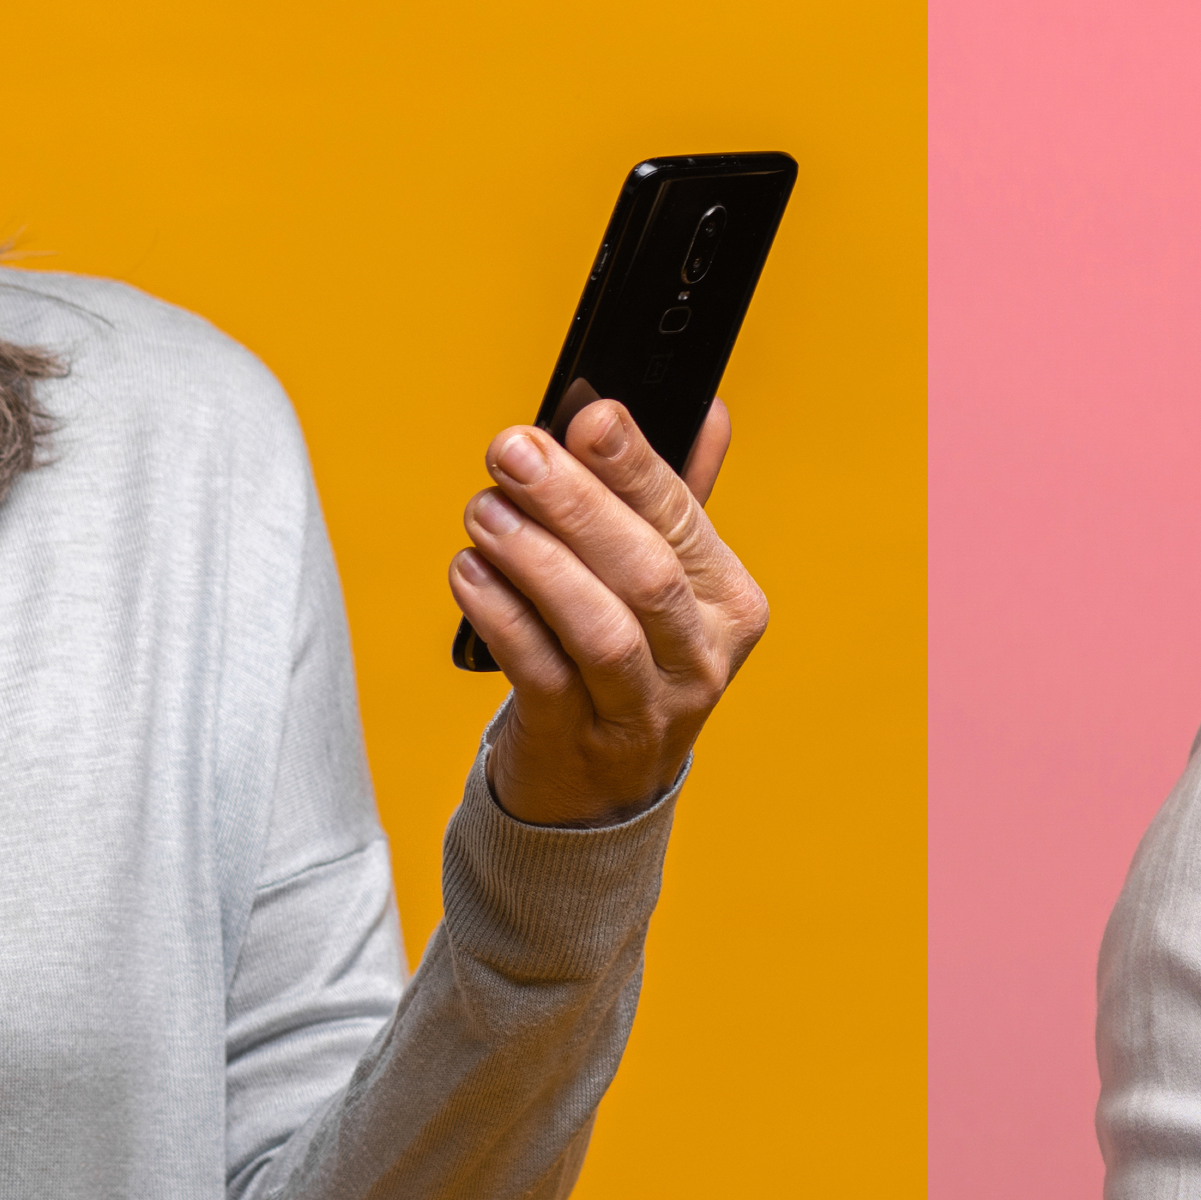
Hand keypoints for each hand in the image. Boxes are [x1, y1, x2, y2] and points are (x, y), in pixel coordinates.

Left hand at [453, 394, 767, 826]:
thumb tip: (707, 406)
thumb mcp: (668, 584)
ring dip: (535, 560)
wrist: (599, 793)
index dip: (635, 465)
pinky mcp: (578, 742)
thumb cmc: (630, 660)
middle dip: (575, 504)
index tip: (588, 415)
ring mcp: (644, 709)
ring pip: (598, 627)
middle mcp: (699, 659)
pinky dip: (501, 617)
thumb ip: (678, 500)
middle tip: (511, 451)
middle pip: (644, 572)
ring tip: (484, 511)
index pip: (684, 520)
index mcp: (730, 603)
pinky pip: (540, 673)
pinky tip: (469, 572)